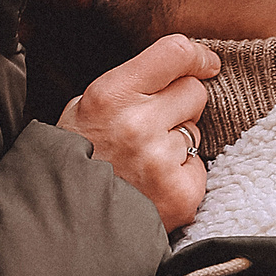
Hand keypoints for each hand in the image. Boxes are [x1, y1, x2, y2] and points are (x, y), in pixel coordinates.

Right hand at [60, 35, 221, 232]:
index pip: (173, 53)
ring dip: (178, 142)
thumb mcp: (83, 108)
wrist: (69, 223)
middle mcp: (137, 124)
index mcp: (110, 95)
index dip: (196, 56)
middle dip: (181, 104)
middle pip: (194, 91)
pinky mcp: (182, 192)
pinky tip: (155, 183)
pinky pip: (199, 165)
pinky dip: (182, 173)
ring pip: (195, 131)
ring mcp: (161, 160)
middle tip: (155, 125)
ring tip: (145, 161)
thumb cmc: (77, 159)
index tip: (206, 63)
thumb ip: (129, 84)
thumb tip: (180, 65)